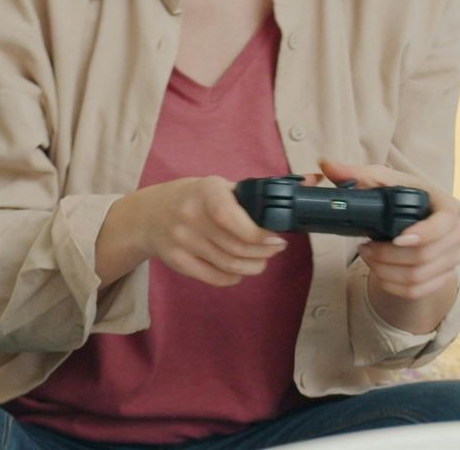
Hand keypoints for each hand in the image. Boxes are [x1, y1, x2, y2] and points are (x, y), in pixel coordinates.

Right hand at [121, 176, 287, 286]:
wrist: (147, 216)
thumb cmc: (192, 198)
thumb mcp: (217, 187)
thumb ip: (256, 193)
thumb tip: (312, 180)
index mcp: (205, 191)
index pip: (233, 218)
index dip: (258, 233)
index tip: (275, 236)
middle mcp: (191, 216)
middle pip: (238, 247)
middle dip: (265, 252)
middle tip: (275, 248)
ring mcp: (182, 241)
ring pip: (230, 266)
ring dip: (254, 266)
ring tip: (262, 260)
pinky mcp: (178, 262)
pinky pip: (216, 278)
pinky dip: (234, 277)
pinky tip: (240, 270)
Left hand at [317, 159, 459, 306]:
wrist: (421, 217)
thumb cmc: (403, 196)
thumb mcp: (382, 181)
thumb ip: (355, 174)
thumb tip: (326, 164)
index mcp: (446, 208)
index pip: (446, 224)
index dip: (424, 234)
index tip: (397, 239)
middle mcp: (455, 236)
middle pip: (426, 257)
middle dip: (389, 256)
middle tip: (364, 248)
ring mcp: (450, 260)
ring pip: (419, 277)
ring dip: (386, 271)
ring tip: (368, 257)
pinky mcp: (440, 278)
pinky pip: (417, 291)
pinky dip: (392, 285)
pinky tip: (378, 272)